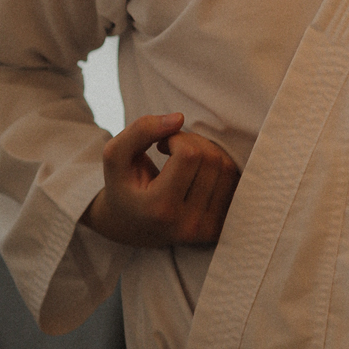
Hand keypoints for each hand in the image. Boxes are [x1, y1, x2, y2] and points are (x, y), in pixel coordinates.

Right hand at [81, 113, 239, 247]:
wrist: (128, 225)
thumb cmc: (123, 185)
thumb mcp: (115, 155)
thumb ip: (141, 130)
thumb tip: (180, 118)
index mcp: (159, 209)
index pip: (189, 154)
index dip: (177, 138)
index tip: (161, 144)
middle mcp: (186, 224)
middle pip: (210, 160)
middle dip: (192, 143)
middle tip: (172, 149)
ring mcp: (205, 230)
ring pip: (226, 168)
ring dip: (207, 152)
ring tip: (183, 160)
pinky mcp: (217, 229)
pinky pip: (233, 182)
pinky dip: (217, 167)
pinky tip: (196, 172)